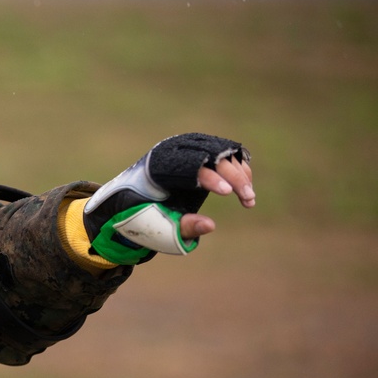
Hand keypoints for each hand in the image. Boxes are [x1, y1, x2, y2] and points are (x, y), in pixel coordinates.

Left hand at [84, 133, 253, 263]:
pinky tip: (246, 189)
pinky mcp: (198, 155)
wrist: (129, 204)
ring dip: (239, 173)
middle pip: (211, 156)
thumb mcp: (158, 227)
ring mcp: (186, 150)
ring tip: (248, 199)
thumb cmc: (140, 217)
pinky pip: (223, 156)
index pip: (188, 166)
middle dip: (233, 176)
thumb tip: (211, 226)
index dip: (210, 178)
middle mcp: (172, 151)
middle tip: (248, 199)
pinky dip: (237, 169)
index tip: (229, 193)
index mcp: (156, 166)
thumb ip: (183, 227)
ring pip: (220, 153)